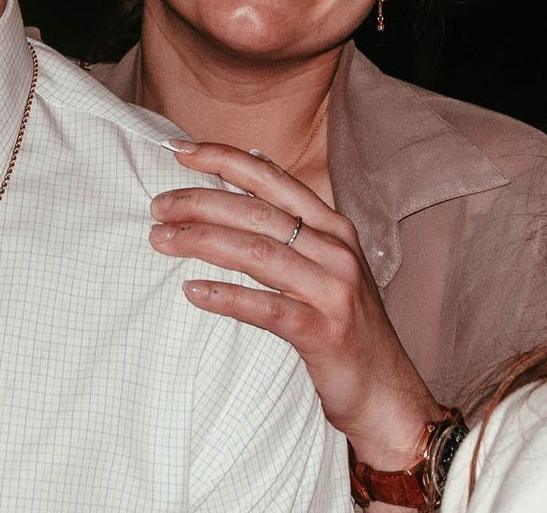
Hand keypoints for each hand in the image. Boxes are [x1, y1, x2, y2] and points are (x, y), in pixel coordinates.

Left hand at [150, 142, 439, 475]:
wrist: (389, 397)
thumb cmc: (346, 327)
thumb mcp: (327, 266)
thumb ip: (294, 227)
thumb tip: (247, 174)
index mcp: (333, 227)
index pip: (271, 177)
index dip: (222, 158)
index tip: (178, 150)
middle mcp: (336, 250)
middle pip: (256, 211)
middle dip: (199, 202)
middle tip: (157, 206)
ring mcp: (333, 290)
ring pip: (256, 252)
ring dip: (201, 241)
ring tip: (161, 240)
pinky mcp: (325, 332)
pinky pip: (266, 308)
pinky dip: (226, 296)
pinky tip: (192, 292)